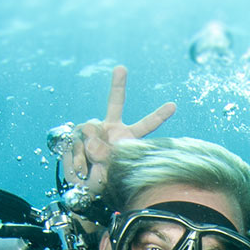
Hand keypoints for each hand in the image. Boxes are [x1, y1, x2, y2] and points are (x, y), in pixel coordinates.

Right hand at [64, 65, 176, 194]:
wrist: (81, 181)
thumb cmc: (101, 178)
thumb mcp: (107, 175)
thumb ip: (102, 159)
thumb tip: (90, 140)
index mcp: (127, 138)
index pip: (145, 125)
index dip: (158, 116)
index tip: (173, 105)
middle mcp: (112, 128)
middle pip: (115, 102)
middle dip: (118, 85)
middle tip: (121, 68)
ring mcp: (93, 128)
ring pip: (89, 130)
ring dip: (88, 154)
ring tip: (89, 170)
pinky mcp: (78, 133)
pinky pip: (77, 142)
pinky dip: (77, 159)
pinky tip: (81, 169)